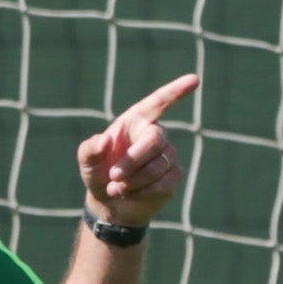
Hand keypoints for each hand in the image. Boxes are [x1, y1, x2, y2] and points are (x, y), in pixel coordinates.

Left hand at [77, 73, 198, 230]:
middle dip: (132, 161)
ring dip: (133, 181)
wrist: (110, 203)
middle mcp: (156, 134)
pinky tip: (132, 194)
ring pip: (158, 166)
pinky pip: (164, 183)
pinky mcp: (174, 176)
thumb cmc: (99, 174)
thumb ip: (90, 149)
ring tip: (116, 188)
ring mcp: (169, 155)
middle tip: (113, 177)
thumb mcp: (87, 161)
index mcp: (137, 121)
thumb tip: (105, 140)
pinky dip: (144, 192)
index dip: (176, 91)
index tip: (195, 79)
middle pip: (154, 140)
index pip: (160, 102)